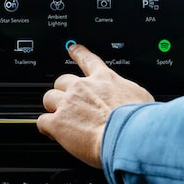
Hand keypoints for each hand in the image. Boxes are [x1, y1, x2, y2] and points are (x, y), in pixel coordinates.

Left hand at [38, 42, 153, 167]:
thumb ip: (129, 95)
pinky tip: (55, 134)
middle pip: (62, 81)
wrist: (128, 136)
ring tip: (64, 121)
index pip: (87, 60)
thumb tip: (132, 101)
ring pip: (49, 99)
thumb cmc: (139, 120)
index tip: (73, 48)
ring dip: (53, 109)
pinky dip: (47, 128)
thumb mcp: (141, 98)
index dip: (78, 53)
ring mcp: (67, 104)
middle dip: (64, 92)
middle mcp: (82, 88)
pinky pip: (42, 122)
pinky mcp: (58, 123)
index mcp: (104, 79)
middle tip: (72, 105)